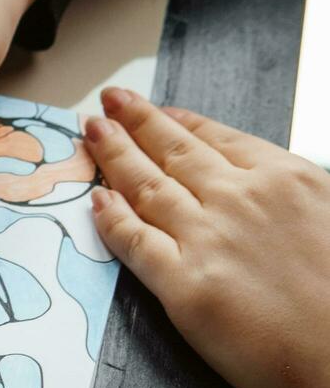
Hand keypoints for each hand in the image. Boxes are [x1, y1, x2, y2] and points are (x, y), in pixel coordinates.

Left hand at [84, 88, 329, 387]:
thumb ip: (295, 202)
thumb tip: (269, 192)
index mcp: (288, 179)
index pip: (220, 139)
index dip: (181, 122)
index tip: (159, 110)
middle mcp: (242, 199)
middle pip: (174, 151)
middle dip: (136, 122)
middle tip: (109, 103)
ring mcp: (208, 238)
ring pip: (145, 185)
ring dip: (113, 154)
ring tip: (92, 132)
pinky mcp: (183, 285)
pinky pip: (133, 241)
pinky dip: (109, 217)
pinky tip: (94, 200)